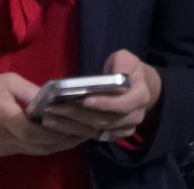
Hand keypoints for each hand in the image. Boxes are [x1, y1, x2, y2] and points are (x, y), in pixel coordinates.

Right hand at [0, 73, 89, 155]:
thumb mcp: (4, 81)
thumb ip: (29, 91)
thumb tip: (52, 97)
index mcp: (4, 117)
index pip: (36, 132)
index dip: (58, 132)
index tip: (78, 126)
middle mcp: (5, 137)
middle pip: (41, 146)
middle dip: (65, 141)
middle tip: (86, 132)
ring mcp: (2, 147)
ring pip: (36, 151)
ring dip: (57, 145)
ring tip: (77, 136)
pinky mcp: (0, 150)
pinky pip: (27, 150)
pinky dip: (44, 145)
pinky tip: (56, 137)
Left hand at [42, 49, 160, 142]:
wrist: (134, 82)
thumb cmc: (126, 67)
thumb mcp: (125, 58)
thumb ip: (120, 65)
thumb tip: (112, 78)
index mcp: (141, 95)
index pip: (124, 104)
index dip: (105, 104)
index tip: (85, 100)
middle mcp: (136, 114)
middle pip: (108, 120)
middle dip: (81, 115)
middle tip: (56, 108)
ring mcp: (126, 126)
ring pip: (99, 130)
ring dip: (75, 125)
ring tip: (52, 117)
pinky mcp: (116, 134)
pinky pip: (96, 136)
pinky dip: (78, 131)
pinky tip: (60, 125)